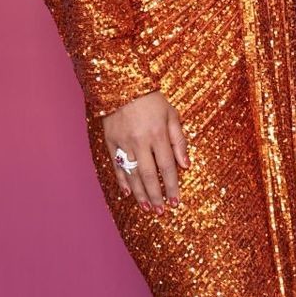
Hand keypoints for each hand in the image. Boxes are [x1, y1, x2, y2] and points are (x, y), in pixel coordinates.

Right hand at [101, 91, 188, 212]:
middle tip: (161, 211)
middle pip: (148, 175)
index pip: (166, 167)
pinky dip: (122, 181)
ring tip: (147, 208)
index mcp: (157, 134)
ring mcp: (123, 142)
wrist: (122, 85)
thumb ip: (179, 141)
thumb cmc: (151, 99)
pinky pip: (116, 166)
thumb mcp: (172, 115)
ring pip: (132, 174)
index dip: (171, 186)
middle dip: (156, 196)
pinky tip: (129, 193)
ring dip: (140, 194)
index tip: (176, 201)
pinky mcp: (110, 141)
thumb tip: (186, 165)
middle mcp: (139, 141)